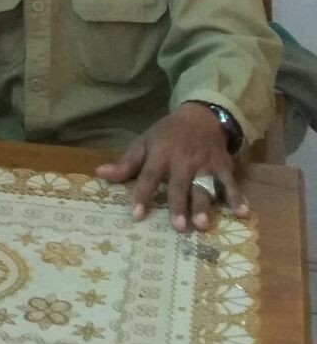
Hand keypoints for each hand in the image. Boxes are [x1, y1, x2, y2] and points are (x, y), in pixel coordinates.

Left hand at [95, 102, 248, 232]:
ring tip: (203, 225)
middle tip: (178, 227)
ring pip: (204, 186)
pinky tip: (243, 213)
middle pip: (179, 184)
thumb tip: (100, 174)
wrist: (200, 115)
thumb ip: (126, 163)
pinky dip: (237, 197)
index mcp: (161, 153)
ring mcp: (205, 163)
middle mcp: (183, 160)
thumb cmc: (167, 134)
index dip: (141, 194)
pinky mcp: (223, 166)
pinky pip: (230, 183)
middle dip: (179, 205)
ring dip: (204, 205)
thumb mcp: (144, 142)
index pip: (149, 176)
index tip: (136, 215)